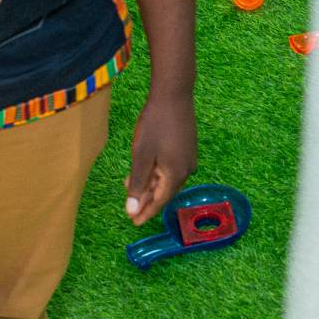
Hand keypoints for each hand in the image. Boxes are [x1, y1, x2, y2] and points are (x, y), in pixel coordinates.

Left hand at [126, 90, 196, 225]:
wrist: (174, 95)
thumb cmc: (155, 124)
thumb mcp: (141, 156)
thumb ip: (138, 185)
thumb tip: (133, 210)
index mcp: (176, 174)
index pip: (160, 201)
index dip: (146, 213)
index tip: (133, 223)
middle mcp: (187, 170)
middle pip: (165, 192)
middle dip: (147, 200)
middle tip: (130, 209)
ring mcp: (189, 158)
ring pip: (167, 180)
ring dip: (150, 185)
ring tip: (131, 186)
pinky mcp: (187, 148)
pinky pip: (171, 169)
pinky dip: (156, 173)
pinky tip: (144, 169)